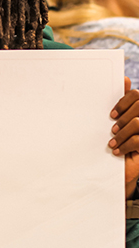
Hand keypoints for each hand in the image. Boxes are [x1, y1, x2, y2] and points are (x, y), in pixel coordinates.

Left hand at [110, 77, 138, 198]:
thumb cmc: (118, 142)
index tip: (111, 115)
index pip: (137, 95)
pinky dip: (125, 145)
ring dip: (122, 134)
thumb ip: (122, 103)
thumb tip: (124, 78)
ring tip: (113, 142)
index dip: (123, 102)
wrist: (122, 169)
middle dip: (123, 118)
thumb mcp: (118, 122)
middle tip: (112, 129)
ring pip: (138, 122)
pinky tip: (117, 151)